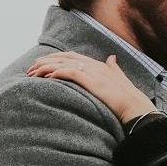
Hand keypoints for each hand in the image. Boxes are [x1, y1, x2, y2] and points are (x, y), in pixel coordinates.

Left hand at [26, 51, 155, 122]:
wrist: (135, 108)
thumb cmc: (128, 98)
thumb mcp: (120, 79)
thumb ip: (114, 68)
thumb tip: (112, 57)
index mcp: (99, 65)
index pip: (72, 56)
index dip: (55, 58)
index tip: (41, 63)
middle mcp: (95, 65)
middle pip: (64, 57)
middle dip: (45, 61)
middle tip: (31, 68)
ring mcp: (94, 72)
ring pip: (64, 63)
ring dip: (46, 67)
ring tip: (33, 73)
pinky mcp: (93, 81)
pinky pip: (71, 73)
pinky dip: (58, 72)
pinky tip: (47, 77)